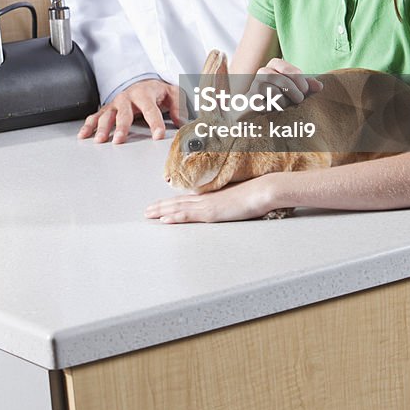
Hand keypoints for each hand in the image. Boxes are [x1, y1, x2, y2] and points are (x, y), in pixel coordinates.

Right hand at [78, 79, 185, 143]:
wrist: (144, 82)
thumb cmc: (158, 92)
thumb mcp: (173, 94)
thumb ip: (179, 107)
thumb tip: (182, 122)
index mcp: (145, 93)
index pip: (151, 109)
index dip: (155, 122)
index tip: (158, 135)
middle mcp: (128, 98)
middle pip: (124, 113)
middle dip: (122, 127)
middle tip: (120, 140)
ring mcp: (116, 103)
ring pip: (107, 115)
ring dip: (103, 128)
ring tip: (100, 140)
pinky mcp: (108, 109)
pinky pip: (95, 116)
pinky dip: (88, 125)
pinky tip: (84, 135)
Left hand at [145, 177, 276, 222]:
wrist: (263, 189)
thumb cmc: (255, 194)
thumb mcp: (238, 198)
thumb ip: (228, 203)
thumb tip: (225, 206)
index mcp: (211, 195)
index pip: (186, 199)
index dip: (171, 202)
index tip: (159, 205)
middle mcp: (206, 198)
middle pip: (178, 202)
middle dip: (160, 207)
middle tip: (146, 211)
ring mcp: (207, 204)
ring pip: (178, 208)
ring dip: (162, 211)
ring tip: (148, 215)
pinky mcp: (212, 212)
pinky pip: (189, 215)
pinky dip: (175, 217)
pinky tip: (164, 220)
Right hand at [246, 58, 322, 109]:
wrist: (256, 110)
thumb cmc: (280, 97)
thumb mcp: (296, 90)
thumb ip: (308, 87)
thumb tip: (320, 86)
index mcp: (275, 65)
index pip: (288, 68)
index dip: (298, 79)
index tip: (305, 90)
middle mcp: (263, 72)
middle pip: (282, 80)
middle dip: (294, 91)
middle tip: (299, 100)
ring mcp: (255, 85)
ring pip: (274, 92)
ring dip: (284, 102)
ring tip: (285, 106)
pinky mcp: (250, 99)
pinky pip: (265, 103)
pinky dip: (273, 108)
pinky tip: (274, 110)